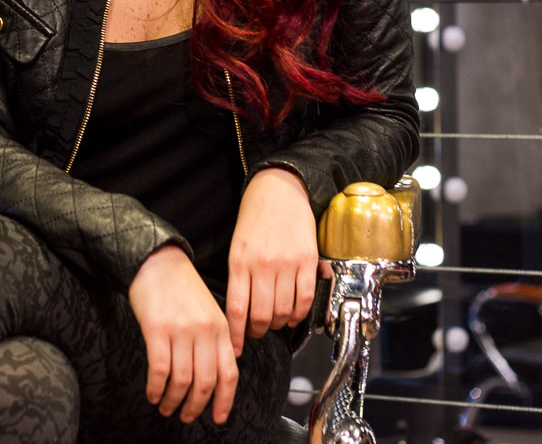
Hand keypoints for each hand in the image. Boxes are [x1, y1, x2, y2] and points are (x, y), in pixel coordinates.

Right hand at [128, 244, 239, 423]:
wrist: (158, 261)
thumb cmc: (182, 287)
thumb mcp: (209, 310)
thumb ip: (218, 339)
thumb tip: (223, 372)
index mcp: (221, 328)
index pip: (229, 373)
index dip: (224, 401)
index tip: (218, 418)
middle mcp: (204, 331)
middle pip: (205, 382)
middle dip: (195, 407)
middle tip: (185, 416)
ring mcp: (181, 331)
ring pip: (182, 381)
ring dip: (173, 401)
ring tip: (166, 407)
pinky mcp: (157, 330)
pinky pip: (159, 370)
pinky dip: (156, 388)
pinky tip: (152, 394)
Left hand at [226, 167, 317, 355]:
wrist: (279, 190)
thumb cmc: (254, 220)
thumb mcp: (236, 248)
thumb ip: (239, 279)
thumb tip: (240, 316)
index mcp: (240, 263)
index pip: (236, 310)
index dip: (236, 336)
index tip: (234, 350)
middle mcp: (262, 265)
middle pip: (261, 315)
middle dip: (258, 332)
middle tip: (258, 332)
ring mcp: (286, 264)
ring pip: (283, 311)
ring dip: (279, 324)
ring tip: (275, 322)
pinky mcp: (307, 260)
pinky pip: (305, 298)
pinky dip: (299, 314)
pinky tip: (293, 315)